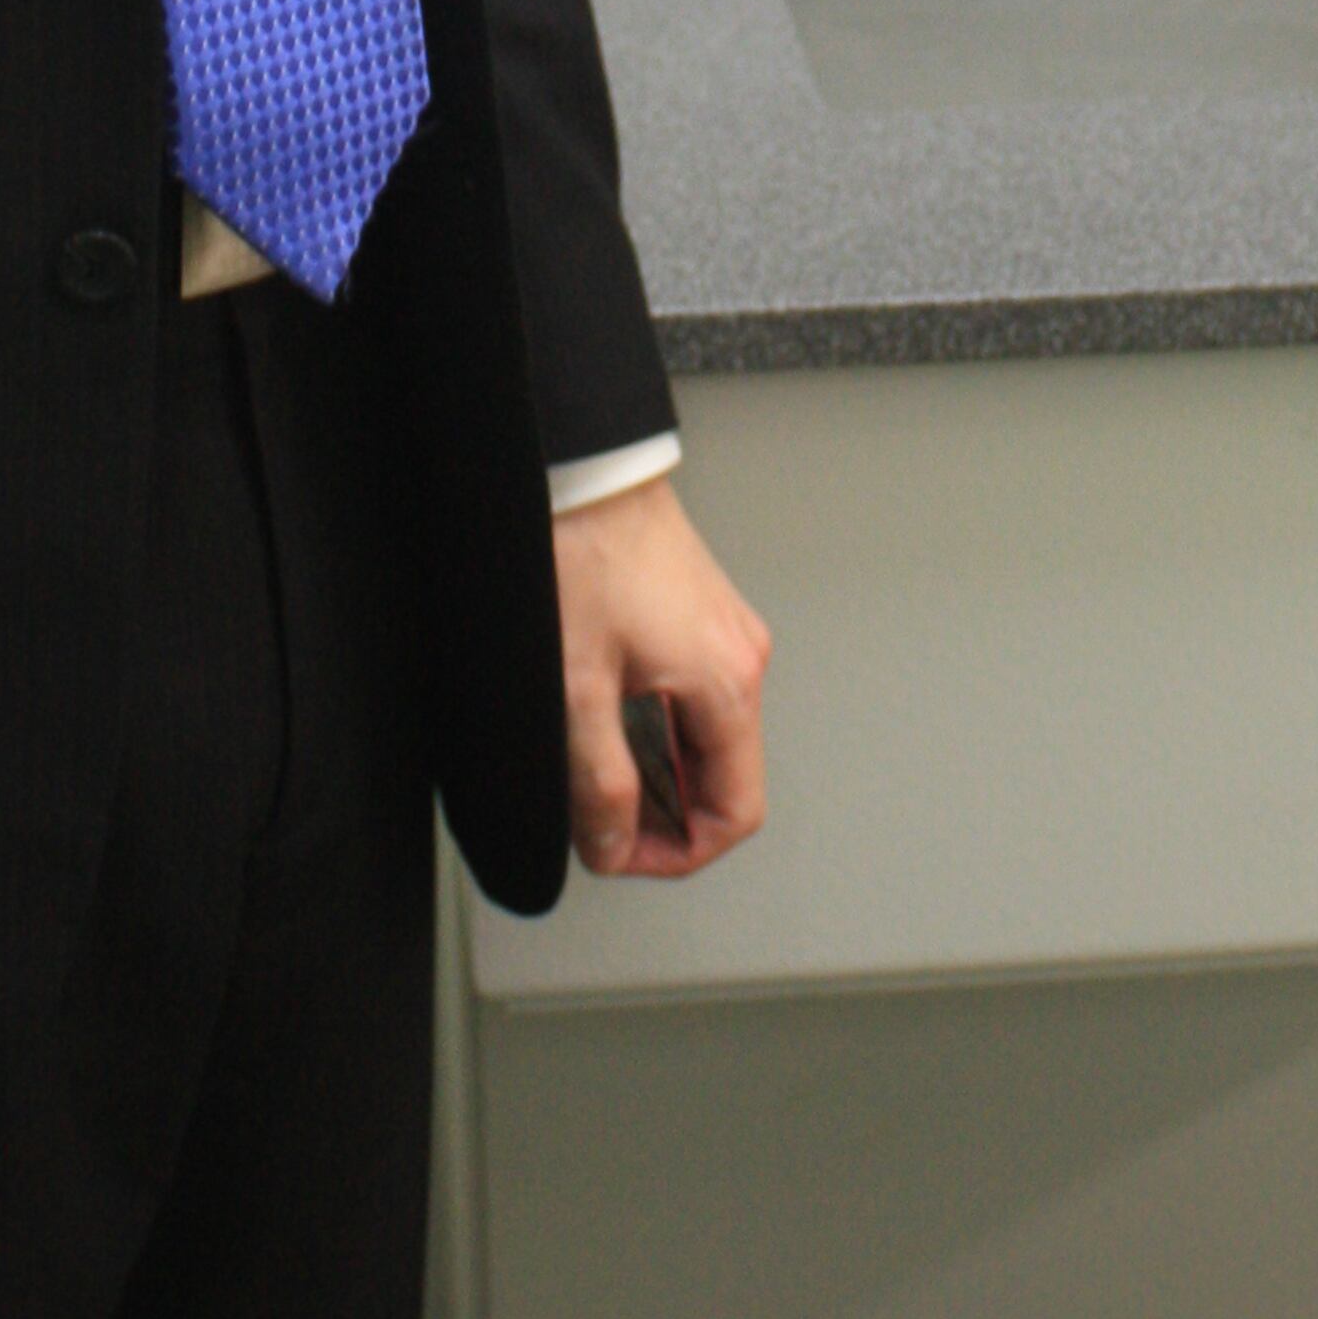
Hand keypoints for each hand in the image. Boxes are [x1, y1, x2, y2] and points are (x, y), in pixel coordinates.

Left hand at [553, 475, 771, 878]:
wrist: (583, 465)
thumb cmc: (582, 551)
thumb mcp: (577, 686)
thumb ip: (598, 779)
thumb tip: (611, 843)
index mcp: (727, 683)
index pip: (735, 812)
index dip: (676, 853)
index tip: (619, 853)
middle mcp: (740, 657)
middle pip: (722, 777)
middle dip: (661, 815)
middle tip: (597, 823)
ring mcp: (722, 631)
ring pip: (704, 737)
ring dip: (654, 769)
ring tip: (591, 770)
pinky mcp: (696, 611)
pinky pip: (690, 696)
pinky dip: (653, 727)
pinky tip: (602, 718)